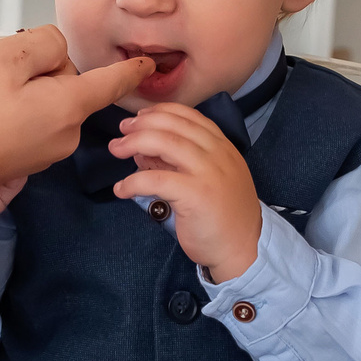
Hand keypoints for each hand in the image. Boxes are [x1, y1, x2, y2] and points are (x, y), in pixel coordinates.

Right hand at [0, 28, 152, 200]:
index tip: (149, 63)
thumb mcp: (5, 56)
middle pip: (72, 86)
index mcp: (68, 108)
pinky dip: (19, 112)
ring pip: (52, 103)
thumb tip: (59, 52)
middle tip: (3, 77)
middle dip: (45, 72)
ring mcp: (48, 152)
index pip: (111, 83)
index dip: (131, 69)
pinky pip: (36, 123)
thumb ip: (46, 43)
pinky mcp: (29, 161)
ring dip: (29, 92)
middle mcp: (67, 135)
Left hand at [108, 102, 264, 281]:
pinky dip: (132, 181)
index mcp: (222, 146)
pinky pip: (156, 179)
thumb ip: (178, 162)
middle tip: (121, 131)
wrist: (245, 248)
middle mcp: (217, 153)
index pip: (189, 116)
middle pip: (173, 125)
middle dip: (141, 124)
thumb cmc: (223, 216)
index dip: (160, 111)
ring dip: (133, 142)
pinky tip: (121, 189)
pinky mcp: (196, 194)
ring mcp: (207, 172)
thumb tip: (142, 150)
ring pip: (164, 143)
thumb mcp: (206, 180)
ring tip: (115, 149)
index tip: (139, 117)